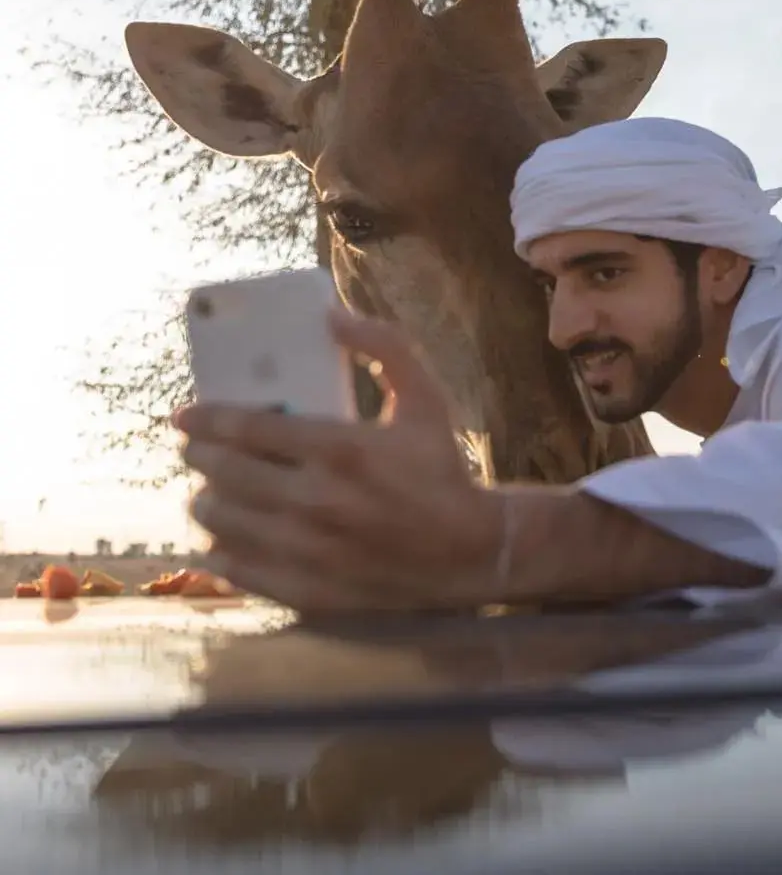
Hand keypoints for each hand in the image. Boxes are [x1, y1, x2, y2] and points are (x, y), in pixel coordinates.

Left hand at [174, 308, 503, 613]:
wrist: (469, 551)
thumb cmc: (441, 470)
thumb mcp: (425, 399)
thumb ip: (385, 348)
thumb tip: (331, 317)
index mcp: (341, 449)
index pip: (246, 428)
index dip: (204, 419)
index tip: (185, 415)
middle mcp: (317, 501)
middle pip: (224, 474)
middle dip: (199, 457)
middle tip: (196, 450)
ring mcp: (307, 551)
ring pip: (222, 522)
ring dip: (206, 500)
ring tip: (212, 491)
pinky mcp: (306, 590)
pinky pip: (236, 569)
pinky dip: (220, 550)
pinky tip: (224, 538)